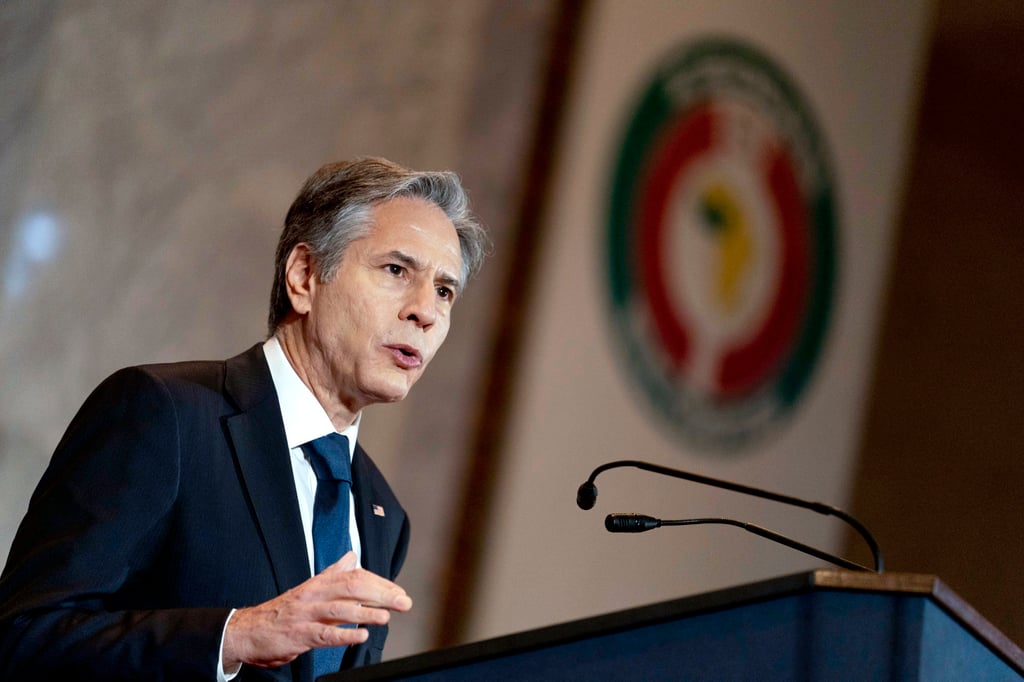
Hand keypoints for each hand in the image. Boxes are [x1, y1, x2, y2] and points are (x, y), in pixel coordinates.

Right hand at [222, 551, 411, 670]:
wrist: (248, 631)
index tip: (398, 592)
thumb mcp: (309, 588)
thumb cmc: (282, 611)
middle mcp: (314, 594)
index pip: (355, 576)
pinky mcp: (299, 634)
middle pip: (353, 587)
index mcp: (319, 583)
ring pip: (341, 609)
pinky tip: (360, 636)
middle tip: (402, 602)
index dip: (380, 583)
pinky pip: (325, 634)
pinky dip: (344, 635)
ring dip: (367, 613)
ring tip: (386, 617)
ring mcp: (306, 614)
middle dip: (381, 594)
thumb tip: (352, 558)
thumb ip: (333, 574)